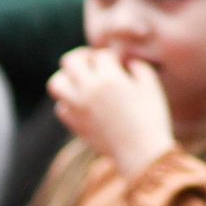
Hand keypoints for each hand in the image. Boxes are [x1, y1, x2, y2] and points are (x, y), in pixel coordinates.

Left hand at [49, 47, 175, 181]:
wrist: (140, 151)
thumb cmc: (150, 116)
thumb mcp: (150, 86)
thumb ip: (137, 66)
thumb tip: (124, 60)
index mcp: (108, 78)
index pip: (100, 55)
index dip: (112, 56)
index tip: (121, 63)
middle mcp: (87, 90)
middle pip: (69, 61)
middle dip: (82, 58)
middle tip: (93, 62)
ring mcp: (77, 108)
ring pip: (56, 83)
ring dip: (67, 78)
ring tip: (81, 81)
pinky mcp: (74, 124)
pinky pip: (60, 107)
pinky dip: (69, 102)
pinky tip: (84, 103)